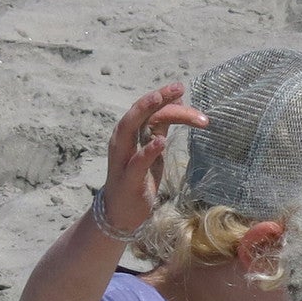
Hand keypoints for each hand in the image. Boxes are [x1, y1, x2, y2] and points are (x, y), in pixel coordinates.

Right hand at [101, 84, 206, 234]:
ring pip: (128, 129)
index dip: (163, 97)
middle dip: (155, 98)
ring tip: (160, 100)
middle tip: (176, 87)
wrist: (120, 213)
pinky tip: (160, 141)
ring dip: (144, 112)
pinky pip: (136, 162)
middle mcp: (122, 142)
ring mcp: (122, 160)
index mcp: (129, 134)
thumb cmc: (138, 179)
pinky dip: (148, 150)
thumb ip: (160, 127)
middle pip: (136, 113)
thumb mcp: (152, 150)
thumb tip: (177, 101)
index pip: (147, 110)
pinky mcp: (128, 180)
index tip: (181, 87)